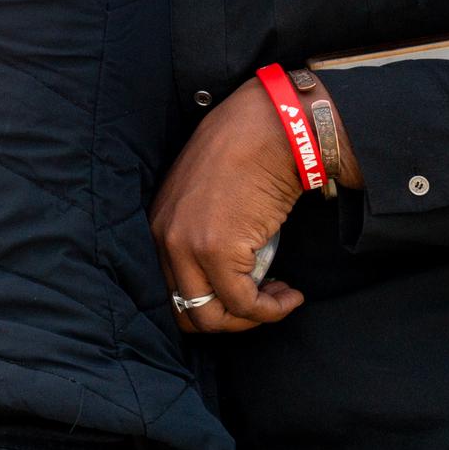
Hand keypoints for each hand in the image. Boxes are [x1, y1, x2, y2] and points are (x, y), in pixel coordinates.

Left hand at [150, 79, 308, 332]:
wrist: (271, 129)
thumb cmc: (248, 156)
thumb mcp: (208, 199)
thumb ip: (204, 235)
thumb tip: (228, 278)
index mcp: (158, 224)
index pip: (169, 291)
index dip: (209, 304)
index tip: (243, 295)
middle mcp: (163, 237)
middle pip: (184, 312)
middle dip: (228, 320)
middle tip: (261, 303)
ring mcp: (187, 245)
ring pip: (212, 316)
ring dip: (252, 317)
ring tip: (280, 297)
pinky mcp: (217, 250)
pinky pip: (244, 303)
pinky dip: (272, 309)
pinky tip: (291, 294)